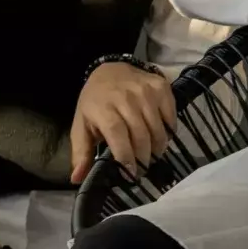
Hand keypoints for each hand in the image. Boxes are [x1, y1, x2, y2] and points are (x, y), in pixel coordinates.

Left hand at [70, 62, 177, 183]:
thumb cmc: (95, 102)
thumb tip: (77, 179)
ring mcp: (146, 91)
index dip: (126, 156)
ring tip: (152, 155)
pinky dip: (168, 131)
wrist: (110, 69)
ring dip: (157, 148)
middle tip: (142, 168)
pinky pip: (170, 116)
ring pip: (157, 129)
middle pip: (140, 135)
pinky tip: (160, 136)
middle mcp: (126, 98)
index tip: (131, 173)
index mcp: (104, 108)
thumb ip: (81, 152)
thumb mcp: (82, 125)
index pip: (118, 135)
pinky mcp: (161, 87)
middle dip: (143, 157)